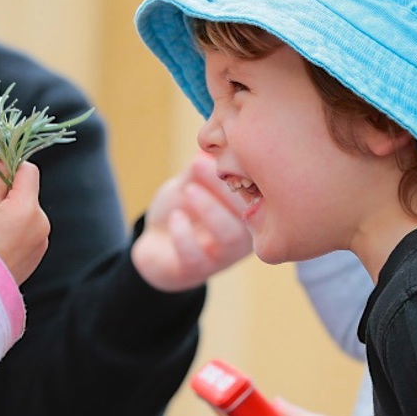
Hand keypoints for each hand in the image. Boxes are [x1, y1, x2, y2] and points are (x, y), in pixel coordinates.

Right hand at [0, 162, 49, 284]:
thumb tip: (5, 166)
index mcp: (29, 208)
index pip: (29, 171)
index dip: (9, 165)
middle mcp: (41, 225)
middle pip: (27, 194)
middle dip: (6, 194)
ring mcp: (40, 243)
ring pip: (25, 214)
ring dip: (8, 214)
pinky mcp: (35, 257)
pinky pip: (24, 233)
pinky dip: (11, 232)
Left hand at [131, 151, 251, 291]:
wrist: (156, 243)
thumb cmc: (182, 208)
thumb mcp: (191, 182)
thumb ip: (202, 167)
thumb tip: (213, 145)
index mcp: (249, 211)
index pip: (260, 192)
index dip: (245, 170)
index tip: (223, 149)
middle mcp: (244, 235)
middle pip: (251, 213)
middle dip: (226, 185)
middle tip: (200, 164)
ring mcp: (222, 256)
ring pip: (231, 237)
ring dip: (210, 208)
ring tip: (189, 190)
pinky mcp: (195, 270)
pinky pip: (196, 257)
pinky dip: (184, 234)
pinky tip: (175, 217)